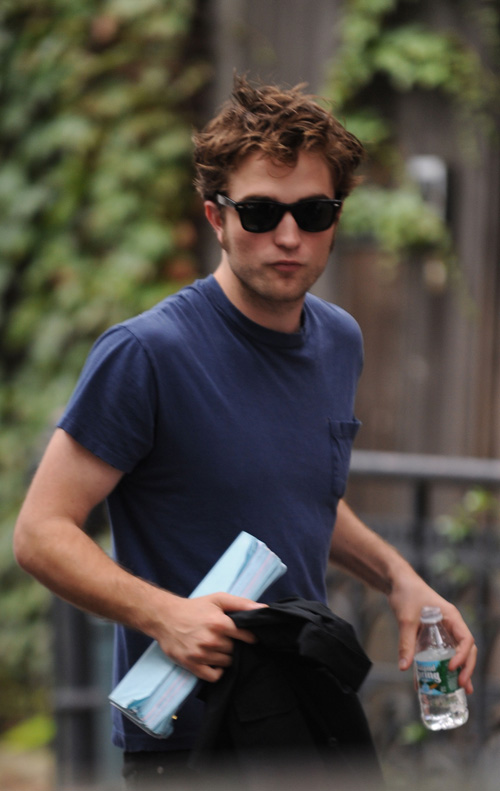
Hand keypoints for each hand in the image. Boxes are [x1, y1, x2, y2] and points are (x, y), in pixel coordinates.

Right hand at [154, 592, 264, 682]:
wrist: (165, 617)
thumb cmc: (194, 608)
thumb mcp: (218, 599)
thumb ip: (241, 603)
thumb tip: (263, 609)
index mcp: (219, 623)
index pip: (246, 636)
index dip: (250, 637)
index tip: (248, 637)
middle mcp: (211, 640)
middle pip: (235, 650)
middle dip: (233, 645)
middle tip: (226, 639)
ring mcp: (201, 655)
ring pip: (226, 663)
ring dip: (225, 657)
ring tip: (217, 647)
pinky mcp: (192, 665)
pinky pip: (214, 676)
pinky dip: (217, 671)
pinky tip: (214, 661)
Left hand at [388, 573, 476, 693]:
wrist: (397, 582)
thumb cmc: (406, 594)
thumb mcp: (406, 619)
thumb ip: (406, 643)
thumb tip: (404, 668)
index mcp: (451, 617)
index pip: (466, 639)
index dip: (462, 656)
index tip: (452, 668)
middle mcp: (450, 625)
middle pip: (466, 650)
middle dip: (466, 669)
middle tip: (462, 686)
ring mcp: (442, 630)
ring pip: (454, 653)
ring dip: (457, 671)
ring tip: (458, 690)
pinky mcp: (432, 635)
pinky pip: (438, 653)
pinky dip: (436, 666)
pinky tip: (431, 681)